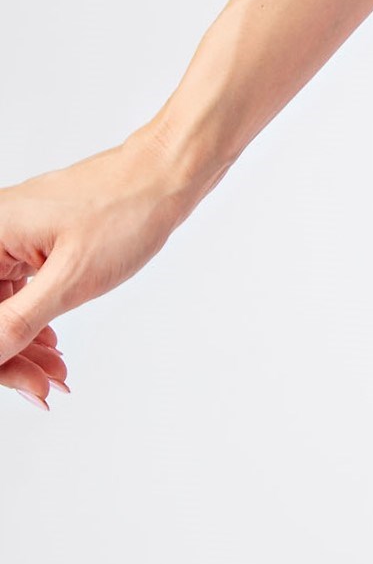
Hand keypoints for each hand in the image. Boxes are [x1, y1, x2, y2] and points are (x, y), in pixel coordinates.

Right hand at [0, 130, 188, 410]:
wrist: (164, 174)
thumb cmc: (124, 210)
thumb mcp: (69, 280)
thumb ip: (18, 323)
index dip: (0, 360)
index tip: (28, 387)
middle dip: (14, 356)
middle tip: (46, 389)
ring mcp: (12, 235)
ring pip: (3, 306)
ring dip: (26, 344)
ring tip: (57, 373)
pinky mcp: (32, 240)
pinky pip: (19, 290)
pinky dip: (35, 320)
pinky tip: (53, 345)